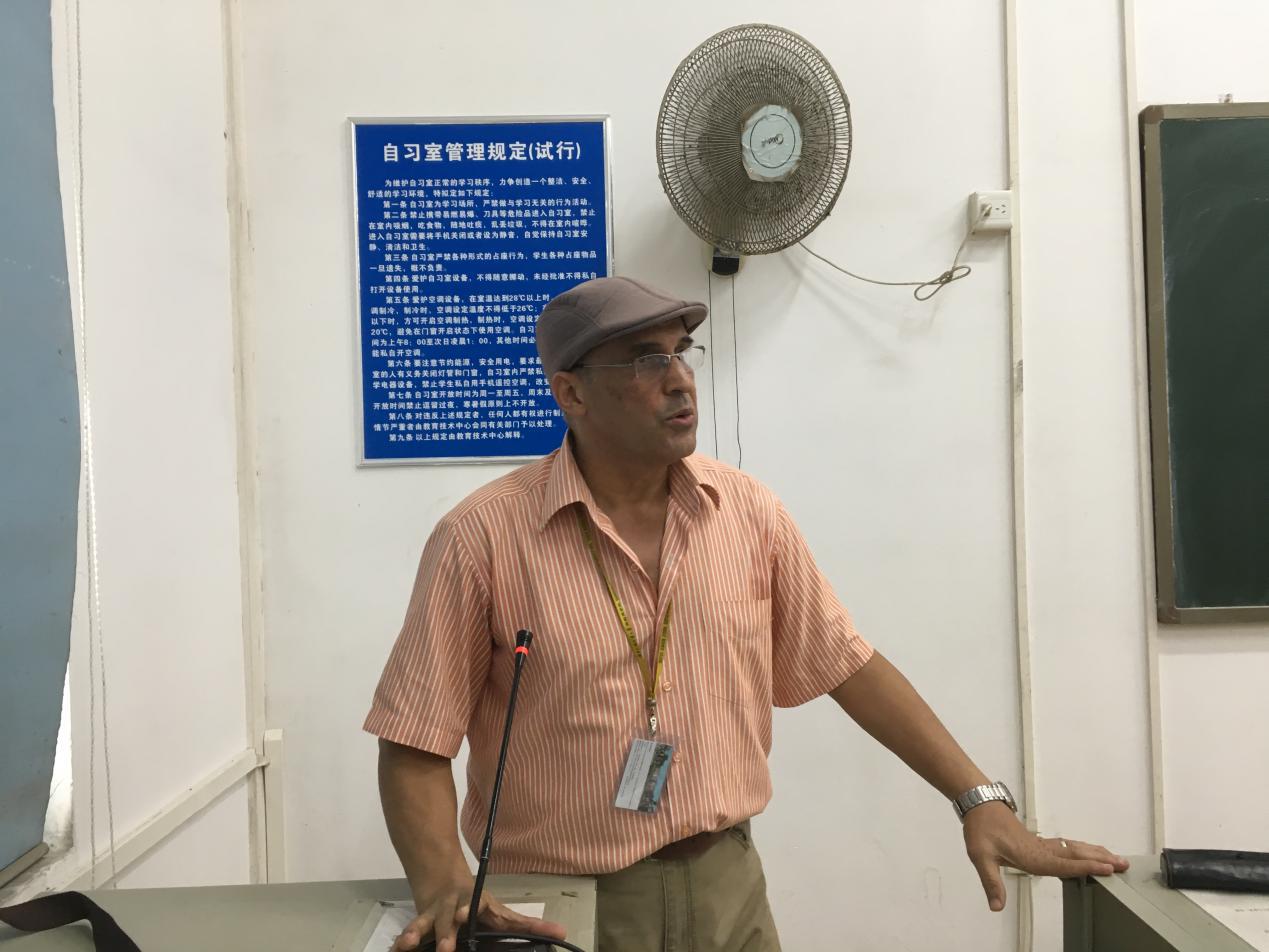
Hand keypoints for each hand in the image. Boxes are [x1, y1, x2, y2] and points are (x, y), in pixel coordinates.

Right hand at [390, 866, 568, 951]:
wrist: (441, 876)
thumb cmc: (477, 903)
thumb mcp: (503, 912)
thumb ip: (529, 925)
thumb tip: (563, 933)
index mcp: (480, 905)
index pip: (483, 909)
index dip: (475, 909)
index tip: (466, 913)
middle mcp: (457, 906)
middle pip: (451, 918)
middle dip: (447, 931)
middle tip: (445, 947)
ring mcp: (438, 912)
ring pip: (428, 922)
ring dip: (418, 933)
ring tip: (409, 945)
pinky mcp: (422, 920)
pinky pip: (413, 929)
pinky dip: (405, 938)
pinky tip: (397, 948)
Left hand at [961, 802, 1129, 911]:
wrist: (979, 805)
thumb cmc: (980, 829)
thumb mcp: (981, 857)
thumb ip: (991, 882)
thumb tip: (997, 906)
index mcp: (1031, 855)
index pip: (1063, 863)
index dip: (1085, 867)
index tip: (1107, 869)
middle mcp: (1041, 849)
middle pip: (1075, 854)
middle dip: (1100, 860)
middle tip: (1123, 864)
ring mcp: (1041, 844)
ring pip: (1073, 848)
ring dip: (1095, 853)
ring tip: (1116, 858)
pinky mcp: (1039, 841)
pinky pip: (1066, 846)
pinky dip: (1082, 849)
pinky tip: (1088, 852)